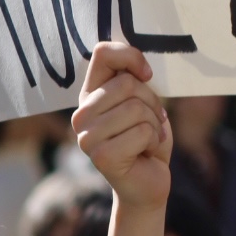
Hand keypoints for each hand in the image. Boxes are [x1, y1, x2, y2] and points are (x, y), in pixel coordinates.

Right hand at [72, 42, 172, 211]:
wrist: (147, 182)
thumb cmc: (146, 138)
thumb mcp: (141, 102)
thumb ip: (132, 80)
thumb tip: (138, 65)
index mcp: (89, 95)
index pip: (103, 53)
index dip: (131, 57)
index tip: (147, 74)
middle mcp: (81, 114)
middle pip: (127, 84)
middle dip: (152, 102)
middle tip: (151, 122)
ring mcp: (86, 137)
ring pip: (136, 108)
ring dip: (154, 124)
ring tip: (148, 138)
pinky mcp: (101, 156)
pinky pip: (143, 132)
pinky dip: (154, 140)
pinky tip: (145, 152)